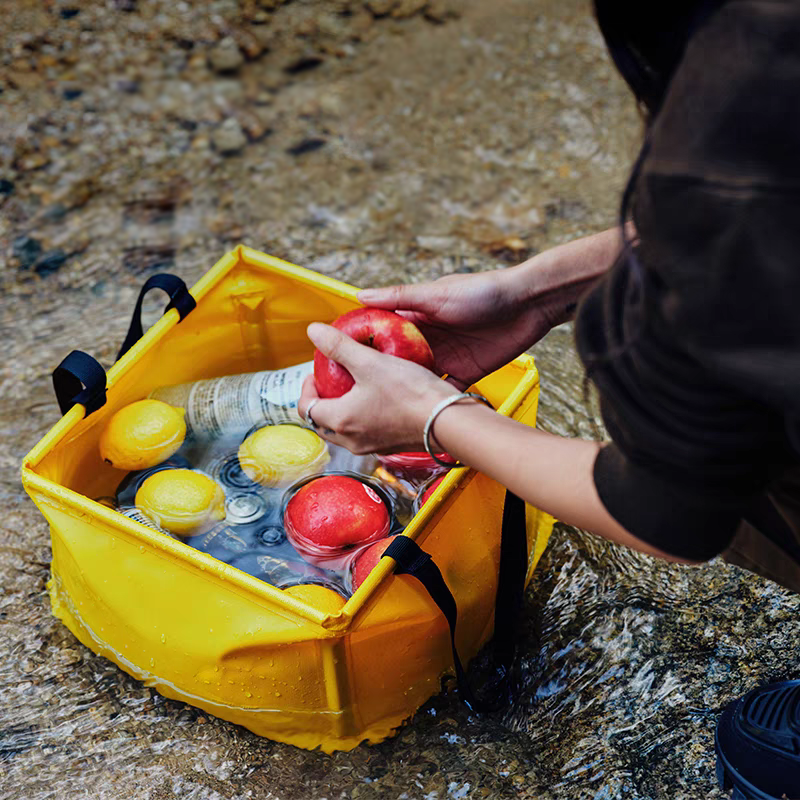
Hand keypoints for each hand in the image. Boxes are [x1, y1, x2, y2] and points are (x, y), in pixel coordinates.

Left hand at [298, 323, 457, 454]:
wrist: (448, 420)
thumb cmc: (410, 392)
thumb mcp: (371, 362)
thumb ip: (339, 346)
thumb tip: (313, 330)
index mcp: (340, 420)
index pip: (305, 408)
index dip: (305, 388)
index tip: (315, 373)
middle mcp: (351, 440)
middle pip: (320, 424)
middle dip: (320, 402)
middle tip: (329, 382)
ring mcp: (371, 446)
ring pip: (342, 432)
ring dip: (340, 412)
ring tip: (351, 389)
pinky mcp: (389, 447)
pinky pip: (364, 434)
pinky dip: (360, 419)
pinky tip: (377, 400)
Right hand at [357, 269, 553, 389]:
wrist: (528, 304)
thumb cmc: (483, 290)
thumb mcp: (437, 293)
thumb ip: (400, 297)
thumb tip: (360, 294)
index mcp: (419, 317)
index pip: (384, 331)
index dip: (365, 345)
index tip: (342, 359)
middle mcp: (430, 338)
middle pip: (400, 360)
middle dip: (382, 375)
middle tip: (359, 393)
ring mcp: (448, 356)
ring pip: (420, 378)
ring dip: (407, 391)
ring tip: (384, 408)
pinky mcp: (467, 372)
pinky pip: (446, 390)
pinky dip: (435, 400)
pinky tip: (421, 414)